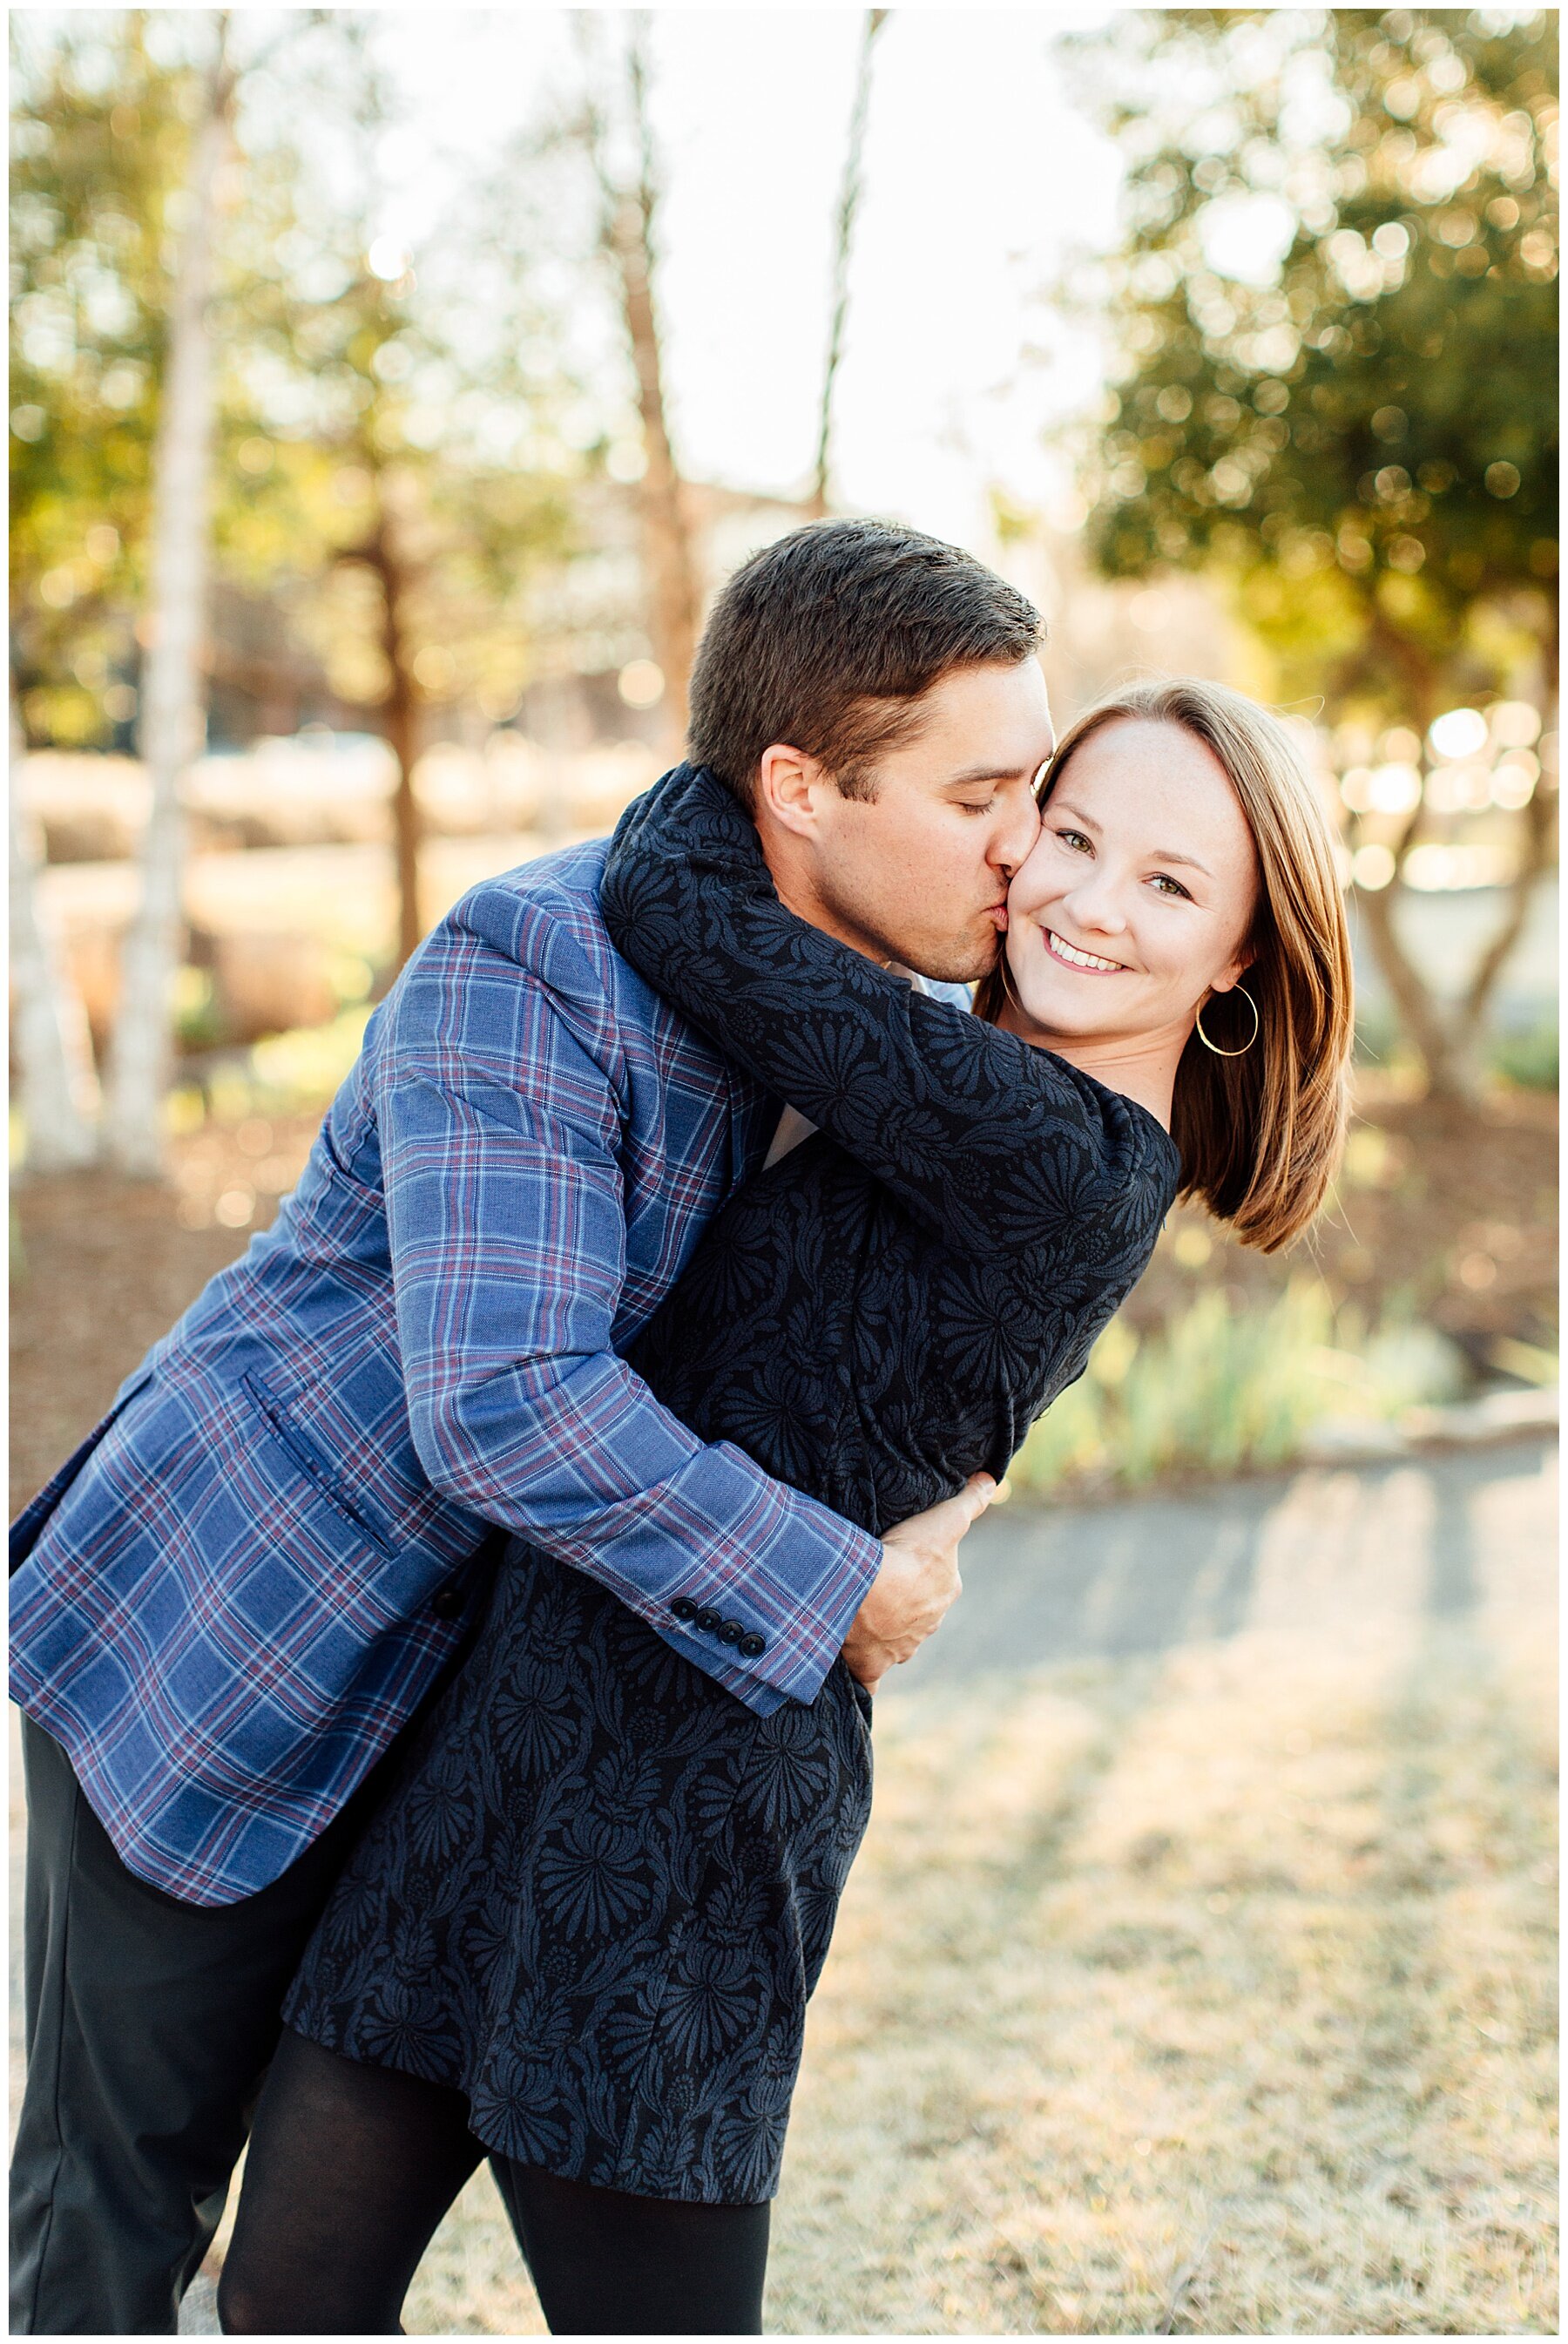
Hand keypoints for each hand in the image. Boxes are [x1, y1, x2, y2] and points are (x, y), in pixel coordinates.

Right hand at [841, 1473, 995, 1693]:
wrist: (868, 1592)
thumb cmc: (906, 1555)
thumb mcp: (945, 1519)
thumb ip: (970, 1502)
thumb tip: (993, 1480)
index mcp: (946, 1591)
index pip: (939, 1578)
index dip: (922, 1567)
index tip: (902, 1556)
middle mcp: (930, 1623)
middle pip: (918, 1609)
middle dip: (905, 1600)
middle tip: (879, 1580)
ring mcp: (903, 1647)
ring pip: (897, 1638)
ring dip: (883, 1628)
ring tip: (860, 1609)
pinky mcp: (875, 1665)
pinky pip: (873, 1676)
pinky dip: (869, 1674)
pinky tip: (859, 1667)